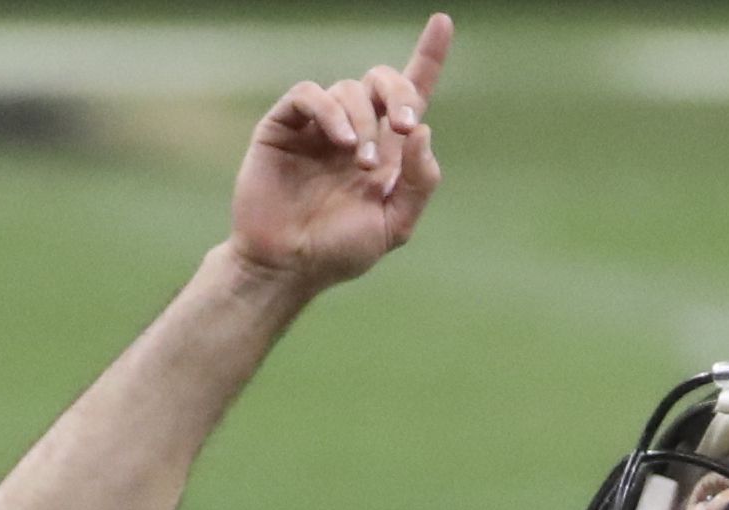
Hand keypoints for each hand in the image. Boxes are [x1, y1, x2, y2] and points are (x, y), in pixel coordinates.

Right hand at [227, 13, 450, 294]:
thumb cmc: (340, 251)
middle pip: (382, 80)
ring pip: (349, 89)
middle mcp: (355, 129)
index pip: (411, 93)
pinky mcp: (285, 125)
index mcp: (386, 150)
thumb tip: (423, 131)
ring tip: (358, 161)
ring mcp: (319, 126)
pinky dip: (330, 111)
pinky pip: (310, 95)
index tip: (443, 23)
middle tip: (404, 125)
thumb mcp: (395, 225)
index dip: (428, 56)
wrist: (288, 266)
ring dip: (363, 121)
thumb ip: (419, 182)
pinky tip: (340, 141)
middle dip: (399, 93)